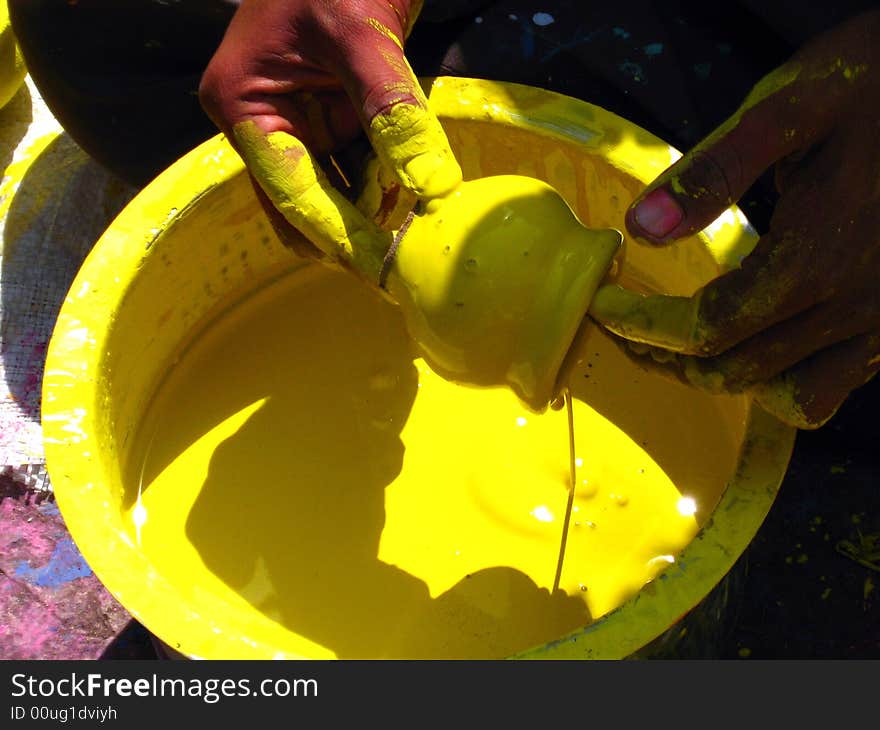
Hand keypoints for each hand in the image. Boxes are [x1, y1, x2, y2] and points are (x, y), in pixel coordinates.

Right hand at [199, 0, 461, 263]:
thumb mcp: (362, 36)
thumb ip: (393, 113)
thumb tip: (432, 189)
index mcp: (245, 106)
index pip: (291, 192)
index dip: (336, 235)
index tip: (377, 271)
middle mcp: (265, 122)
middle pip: (308, 200)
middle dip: (355, 226)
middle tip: (402, 258)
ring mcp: (299, 120)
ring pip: (337, 186)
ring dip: (377, 202)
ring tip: (417, 216)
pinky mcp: (331, 114)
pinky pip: (358, 161)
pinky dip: (387, 174)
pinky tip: (415, 182)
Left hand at [589, 10, 879, 428]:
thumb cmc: (872, 86)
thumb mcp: (791, 107)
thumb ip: (716, 170)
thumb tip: (640, 229)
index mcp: (816, 258)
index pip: (705, 328)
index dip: (642, 325)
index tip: (602, 304)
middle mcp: (851, 306)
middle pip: (732, 370)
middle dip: (663, 355)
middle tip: (623, 325)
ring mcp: (878, 324)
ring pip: (779, 395)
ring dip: (716, 377)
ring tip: (673, 345)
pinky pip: (827, 390)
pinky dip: (778, 387)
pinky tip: (753, 350)